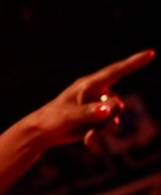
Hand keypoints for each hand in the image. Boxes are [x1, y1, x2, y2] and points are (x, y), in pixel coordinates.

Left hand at [33, 49, 153, 149]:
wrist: (45, 131)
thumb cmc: (53, 119)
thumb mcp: (69, 116)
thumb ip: (89, 112)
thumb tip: (107, 111)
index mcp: (89, 85)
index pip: (115, 71)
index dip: (133, 62)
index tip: (151, 53)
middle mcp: (97, 92)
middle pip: (117, 104)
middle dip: (106, 120)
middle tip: (90, 133)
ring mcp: (99, 104)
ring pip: (114, 117)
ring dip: (102, 130)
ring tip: (86, 138)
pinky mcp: (99, 117)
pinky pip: (111, 125)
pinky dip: (100, 134)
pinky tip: (87, 141)